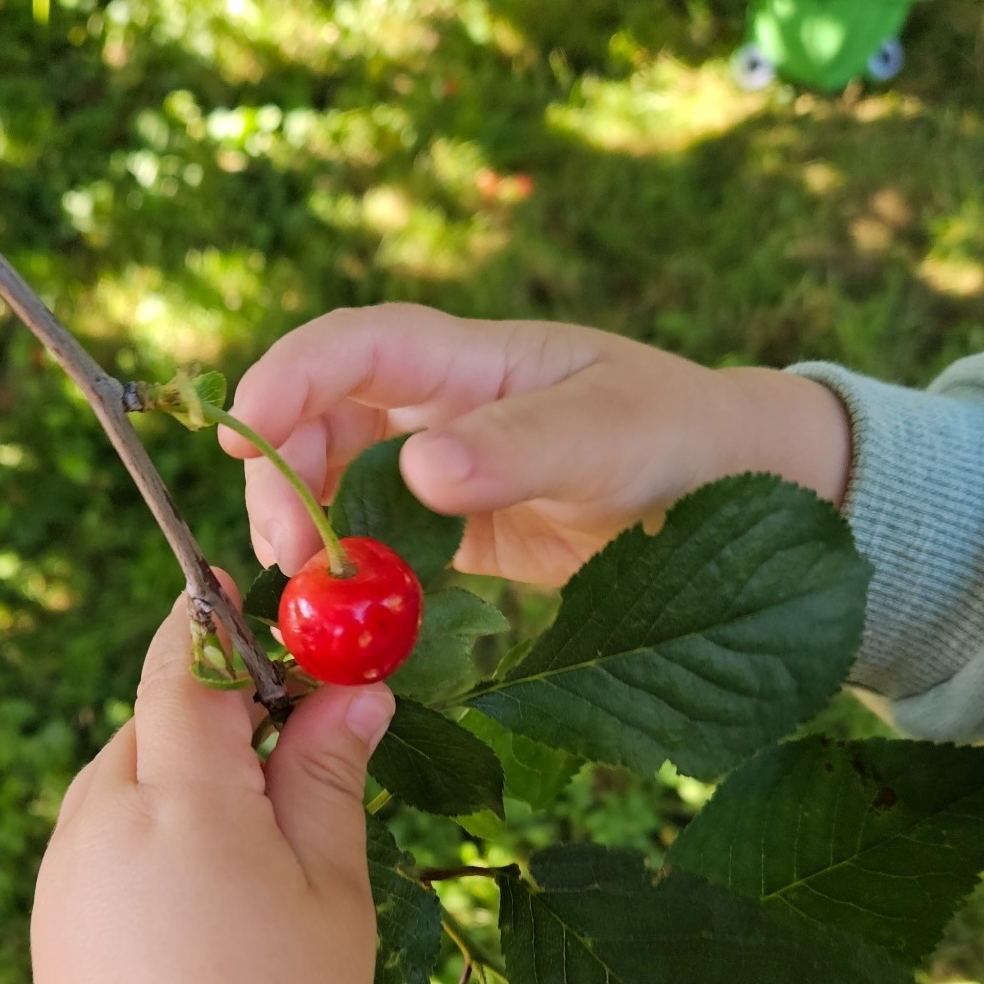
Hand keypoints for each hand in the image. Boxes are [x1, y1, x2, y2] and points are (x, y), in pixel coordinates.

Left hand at [31, 594, 393, 983]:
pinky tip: (205, 914)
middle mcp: (95, 823)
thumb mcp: (331, 886)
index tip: (271, 608)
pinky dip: (150, 839)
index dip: (226, 623)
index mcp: (176, 800)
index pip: (183, 661)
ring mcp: (60, 875)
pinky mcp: (48, 922)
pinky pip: (100, 841)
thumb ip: (329, 771)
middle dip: (220, 715)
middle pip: (153, 720)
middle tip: (301, 750)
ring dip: (185, 781)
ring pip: (124, 780)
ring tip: (260, 859)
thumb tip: (356, 685)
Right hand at [220, 305, 849, 587]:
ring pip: (336, 498)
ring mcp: (440, 485)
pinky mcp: (451, 548)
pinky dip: (354, 594)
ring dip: (309, 543)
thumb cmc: (679, 437)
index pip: (353, 348)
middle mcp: (438, 416)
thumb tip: (419, 470)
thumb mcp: (611, 436)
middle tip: (289, 559)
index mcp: (470, 363)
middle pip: (318, 428)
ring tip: (315, 606)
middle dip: (283, 484)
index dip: (285, 381)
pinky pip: (380, 562)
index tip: (243, 440)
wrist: (740, 493)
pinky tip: (353, 635)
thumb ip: (520, 450)